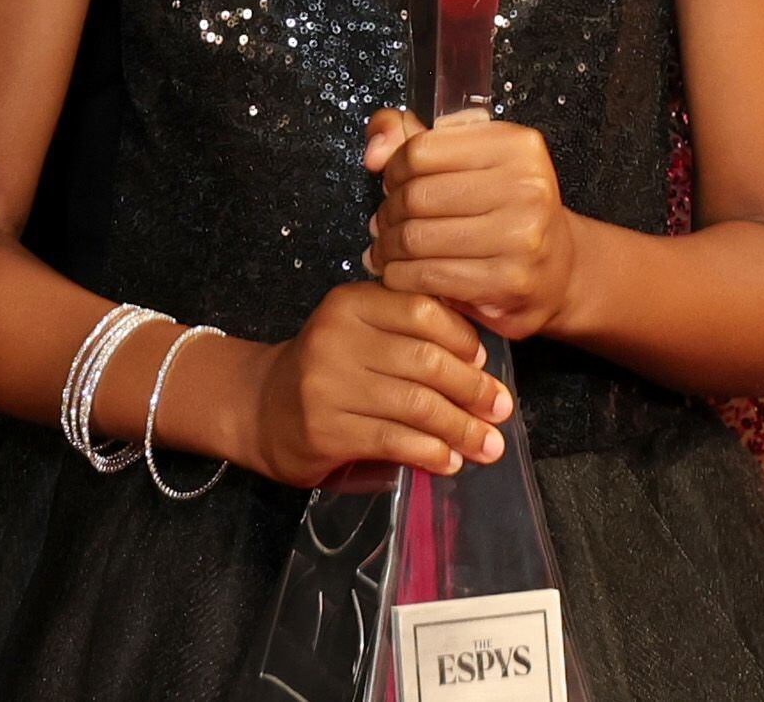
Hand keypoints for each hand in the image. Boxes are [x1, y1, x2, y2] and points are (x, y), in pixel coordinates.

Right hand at [236, 281, 514, 486]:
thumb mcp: (359, 333)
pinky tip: (449, 461)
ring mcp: (327, 384)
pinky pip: (393, 439)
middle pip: (425, 359)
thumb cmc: (329, 369)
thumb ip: (406, 334)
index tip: (484, 362)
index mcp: (351, 303)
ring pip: (415, 404)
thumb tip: (480, 363)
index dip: (462, 337)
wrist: (262, 407)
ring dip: (461, 428)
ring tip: (488, 444)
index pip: (422, 310)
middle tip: (501, 409)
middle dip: (472, 388)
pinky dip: (430, 452)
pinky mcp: (325, 429)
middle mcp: (336, 336)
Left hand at [364, 105, 578, 343]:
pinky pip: (429, 277)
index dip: (393, 170)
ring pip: (417, 238)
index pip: (421, 151)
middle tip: (383, 223)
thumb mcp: (471, 160)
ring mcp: (521, 237)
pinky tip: (399, 273)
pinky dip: (401, 277)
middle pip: (416, 196)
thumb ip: (412, 139)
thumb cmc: (507, 211)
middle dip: (387, 213)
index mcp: (516, 146)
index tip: (391, 184)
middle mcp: (526, 187)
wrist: (558, 270)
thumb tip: (374, 151)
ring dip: (387, 248)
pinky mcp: (508, 282)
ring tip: (385, 249)